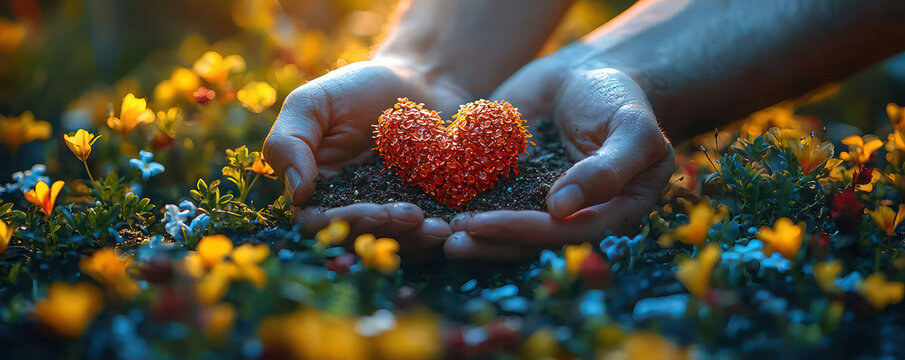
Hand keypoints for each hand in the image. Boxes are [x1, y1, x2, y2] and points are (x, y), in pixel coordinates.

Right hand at [264, 59, 465, 257]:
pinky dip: (436, 236)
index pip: (319, 222)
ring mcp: (387, 212)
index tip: (377, 212)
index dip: (346, 224)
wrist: (417, 77)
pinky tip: (454, 226)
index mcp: (316, 189)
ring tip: (441, 228)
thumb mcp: (314, 103)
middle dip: (388, 234)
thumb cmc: (358, 86)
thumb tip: (298, 193)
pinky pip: (425, 234)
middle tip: (416, 217)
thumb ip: (290, 142)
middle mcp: (349, 207)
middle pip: (360, 238)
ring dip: (416, 241)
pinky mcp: (422, 212)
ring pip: (394, 243)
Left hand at [445, 54, 674, 259]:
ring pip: (506, 227)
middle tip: (451, 240)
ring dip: (472, 233)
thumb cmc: (619, 98)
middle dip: (490, 241)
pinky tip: (431, 206)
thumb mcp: (631, 129)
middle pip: (531, 241)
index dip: (526, 232)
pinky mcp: (512, 188)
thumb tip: (561, 209)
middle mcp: (574, 219)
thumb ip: (607, 170)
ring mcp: (540, 206)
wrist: (585, 74)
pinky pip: (488, 200)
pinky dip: (461, 204)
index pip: (567, 233)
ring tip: (436, 232)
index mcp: (612, 215)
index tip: (487, 224)